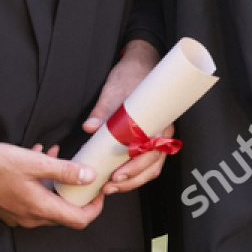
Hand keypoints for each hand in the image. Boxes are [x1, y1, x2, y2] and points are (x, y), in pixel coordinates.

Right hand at [0, 142, 104, 228]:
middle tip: (83, 171)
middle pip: (66, 213)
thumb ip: (65, 171)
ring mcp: (18, 215)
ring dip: (58, 182)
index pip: (79, 220)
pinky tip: (39, 157)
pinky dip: (42, 182)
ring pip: (49, 202)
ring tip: (57, 156)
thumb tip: (90, 177)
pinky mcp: (9, 208)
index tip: (100, 191)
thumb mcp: (34, 163)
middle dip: (77, 192)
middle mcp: (30, 217)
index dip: (95, 207)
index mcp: (40, 208)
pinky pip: (34, 198)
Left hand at [82, 38, 170, 193]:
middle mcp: (162, 131)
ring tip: (111, 188)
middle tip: (108, 186)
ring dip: (133, 180)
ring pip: (152, 166)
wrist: (141, 63)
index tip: (116, 175)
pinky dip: (135, 173)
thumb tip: (89, 127)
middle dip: (131, 179)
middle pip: (153, 164)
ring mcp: (158, 135)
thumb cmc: (131, 76)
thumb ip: (103, 110)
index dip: (135, 167)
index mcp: (158, 120)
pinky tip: (118, 179)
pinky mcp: (149, 137)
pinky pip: (148, 161)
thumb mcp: (114, 91)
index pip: (151, 151)